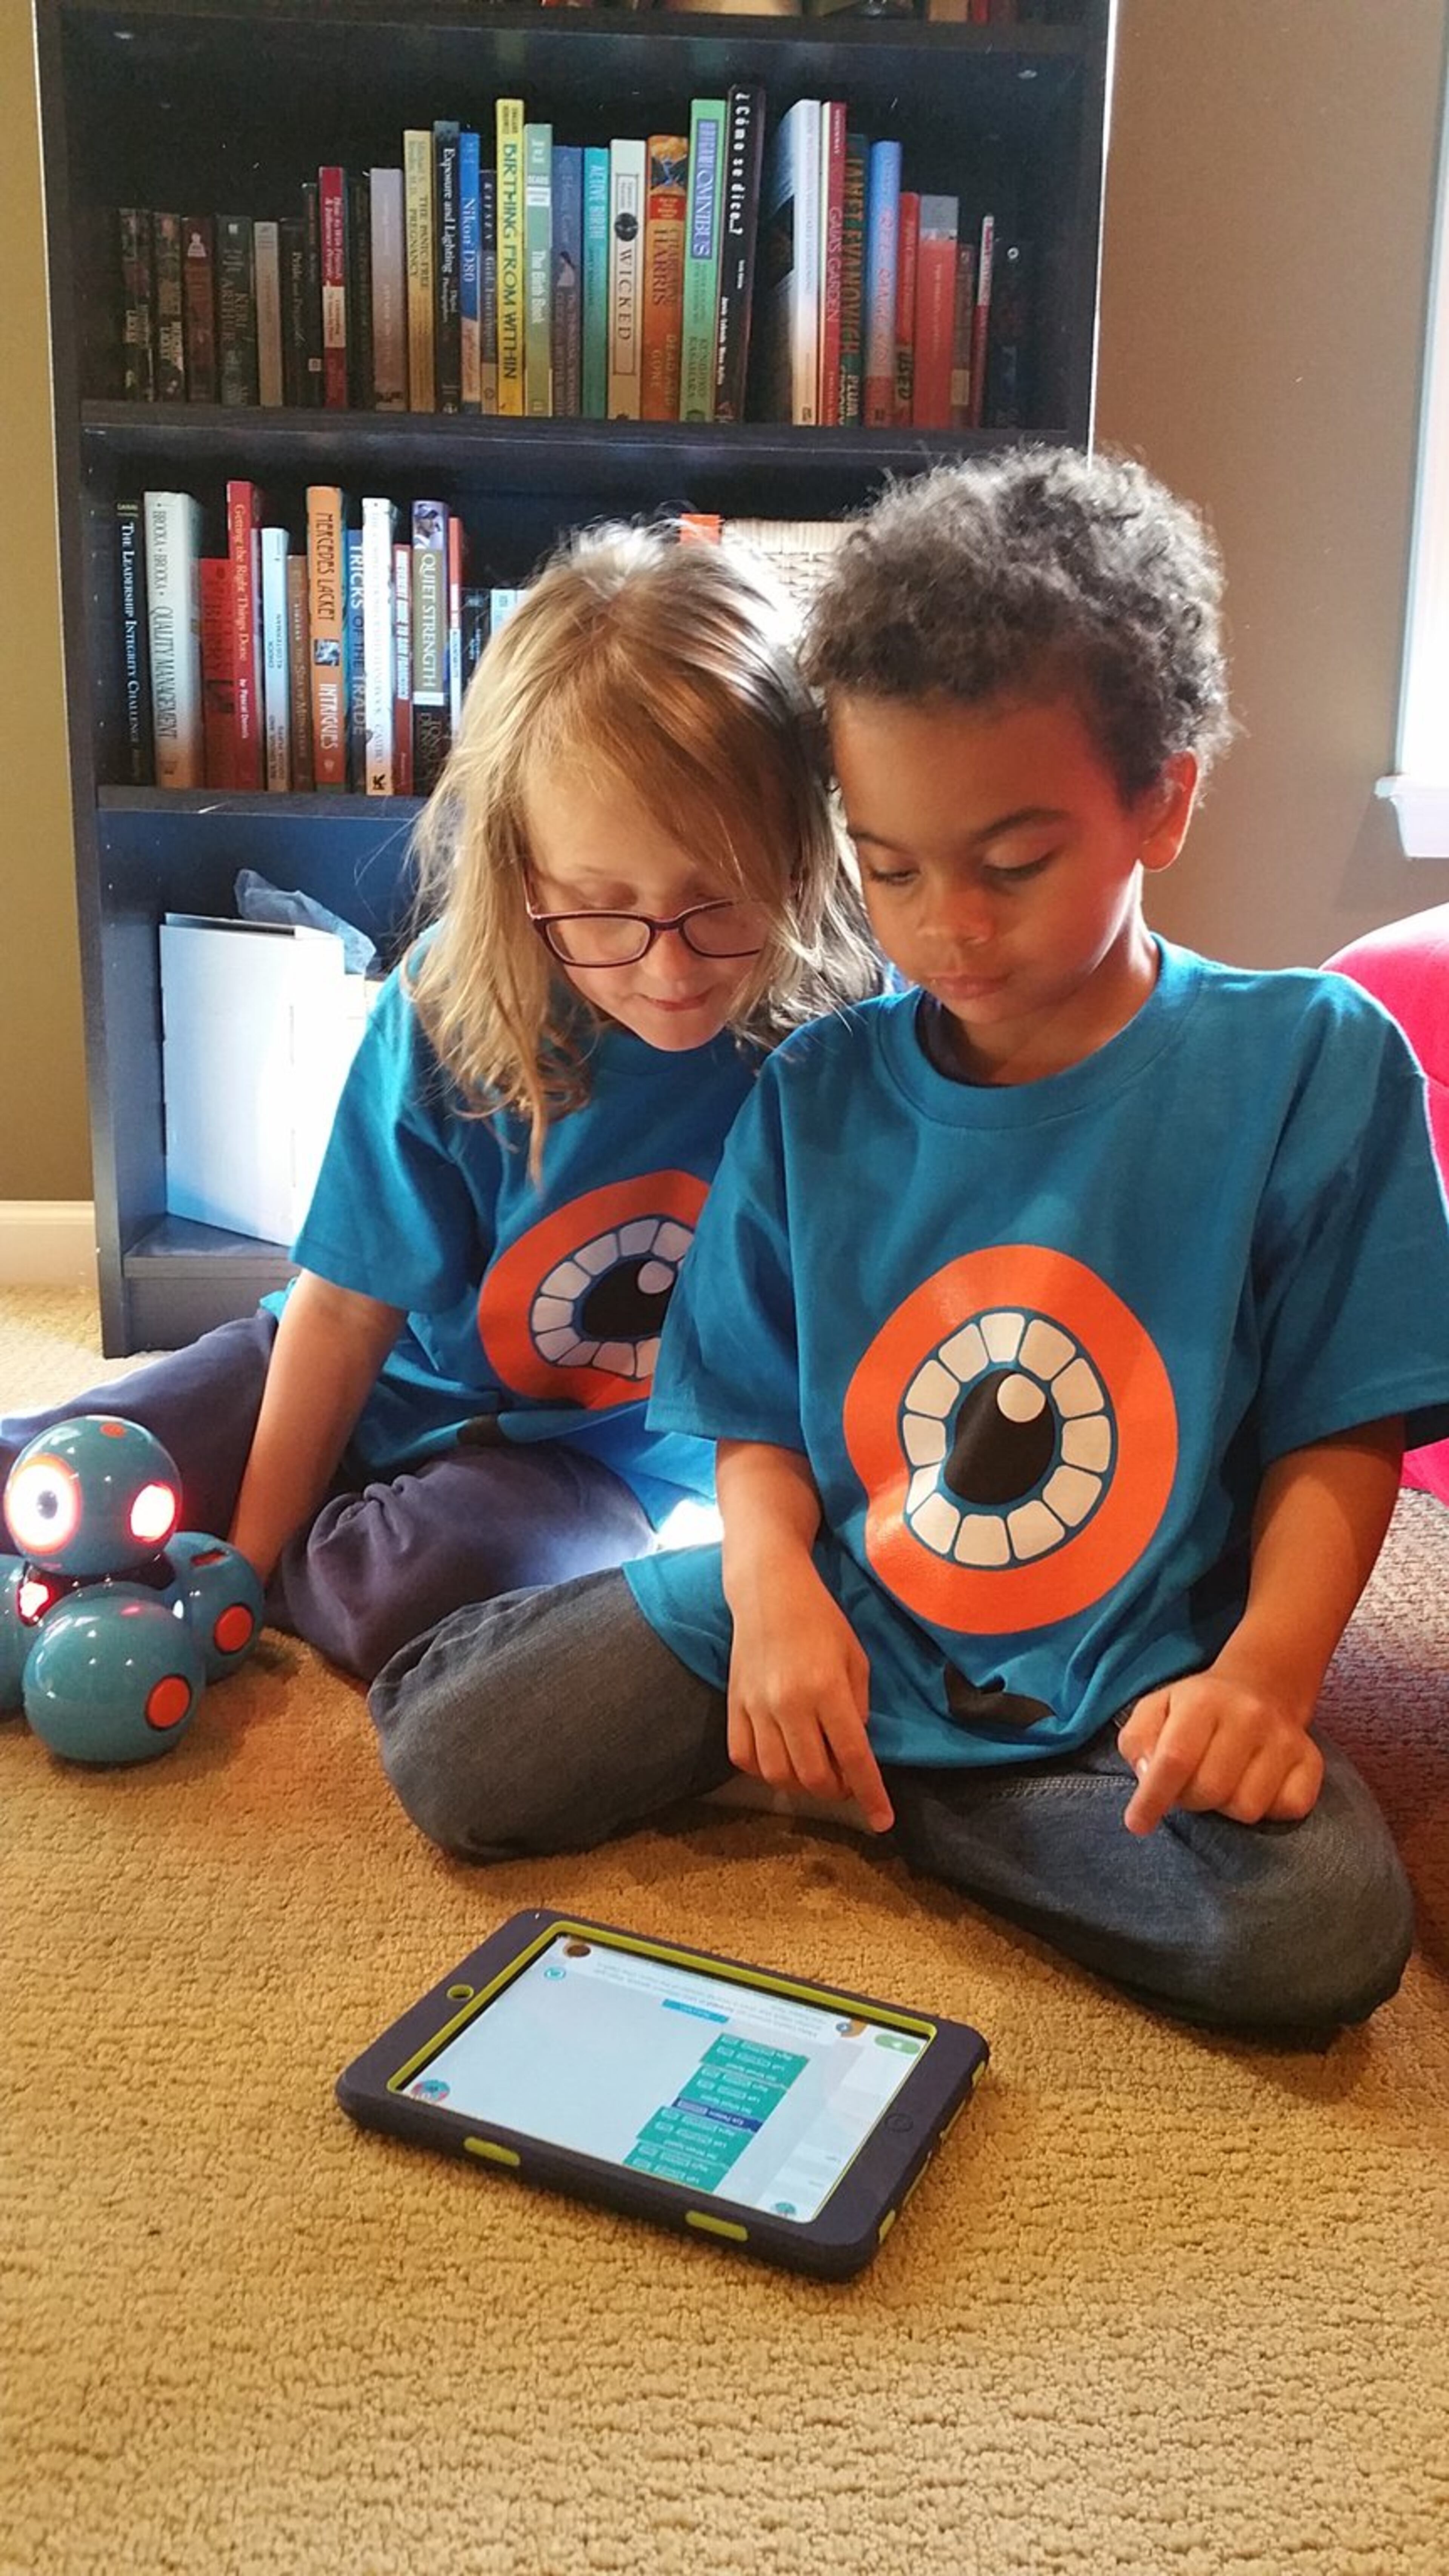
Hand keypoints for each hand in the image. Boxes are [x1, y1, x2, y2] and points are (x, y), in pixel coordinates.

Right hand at [726, 1559, 892, 1832]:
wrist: (767, 1590)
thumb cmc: (821, 1619)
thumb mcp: (856, 1658)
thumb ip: (858, 1707)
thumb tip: (853, 1750)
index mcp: (827, 1689)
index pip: (854, 1757)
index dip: (871, 1795)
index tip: (883, 1822)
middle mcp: (789, 1704)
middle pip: (814, 1776)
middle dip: (837, 1791)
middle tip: (847, 1779)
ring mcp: (755, 1707)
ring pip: (777, 1775)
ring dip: (802, 1785)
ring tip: (816, 1770)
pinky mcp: (733, 1705)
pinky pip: (744, 1757)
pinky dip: (765, 1770)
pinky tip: (782, 1758)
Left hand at [1118, 1668, 1322, 1835]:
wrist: (1261, 1687)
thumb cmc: (1196, 1709)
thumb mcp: (1154, 1710)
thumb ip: (1139, 1742)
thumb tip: (1149, 1776)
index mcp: (1202, 1701)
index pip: (1175, 1759)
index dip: (1153, 1798)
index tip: (1137, 1824)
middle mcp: (1248, 1716)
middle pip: (1210, 1790)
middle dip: (1190, 1800)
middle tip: (1190, 1785)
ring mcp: (1284, 1739)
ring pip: (1247, 1807)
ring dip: (1226, 1807)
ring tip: (1223, 1783)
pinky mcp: (1311, 1761)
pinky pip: (1288, 1809)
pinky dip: (1267, 1810)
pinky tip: (1254, 1786)